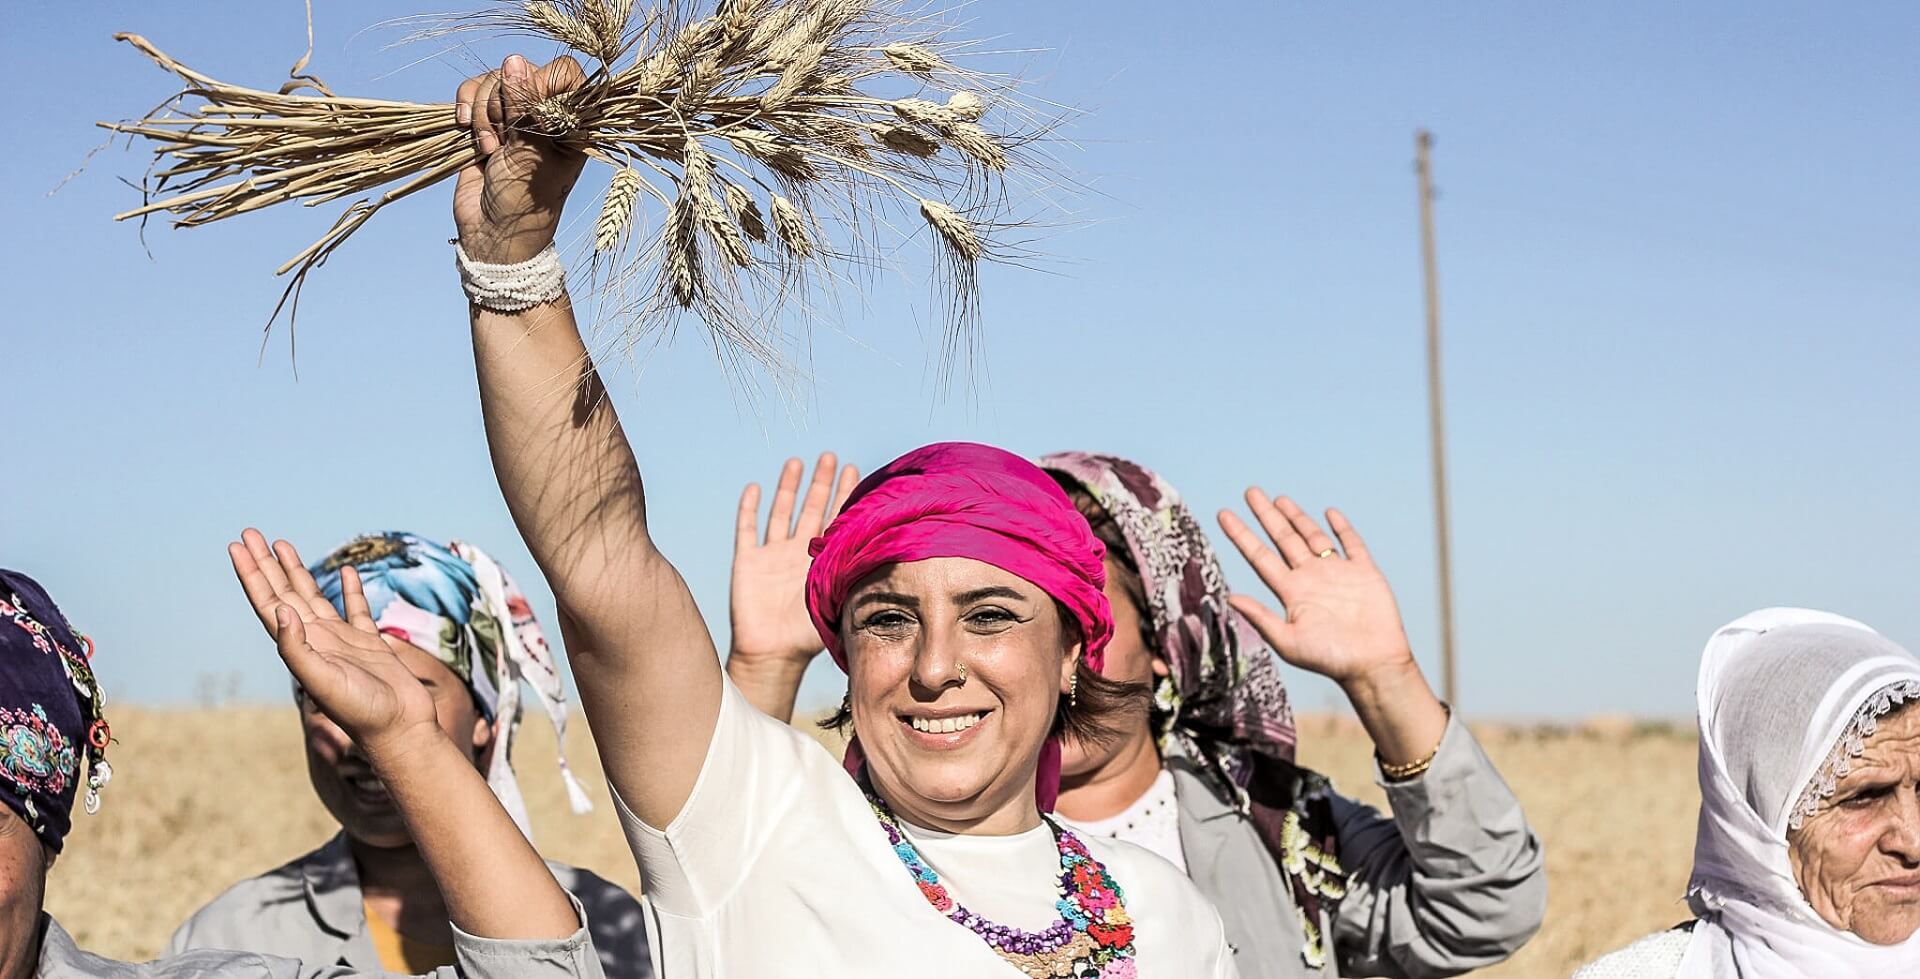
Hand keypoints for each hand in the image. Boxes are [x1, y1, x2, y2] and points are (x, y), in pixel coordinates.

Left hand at [229, 529, 439, 756]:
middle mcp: (316, 640)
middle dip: (266, 564)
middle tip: (250, 533)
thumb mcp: (322, 681)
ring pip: (313, 596)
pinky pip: (356, 609)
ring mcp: (342, 641)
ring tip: (282, 545)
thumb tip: (280, 609)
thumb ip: (298, 647)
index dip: (252, 575)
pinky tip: (345, 572)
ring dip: (296, 571)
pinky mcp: (369, 644)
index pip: (269, 603)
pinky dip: (349, 589)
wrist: (400, 729)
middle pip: (285, 593)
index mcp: (301, 646)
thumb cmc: (362, 712)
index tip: (238, 547)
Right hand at [453, 54, 589, 263]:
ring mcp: (515, 114)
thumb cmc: (525, 202)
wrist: (492, 233)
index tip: (528, 113)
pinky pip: (471, 91)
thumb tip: (514, 61)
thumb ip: (524, 106)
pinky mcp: (485, 119)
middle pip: (521, 70)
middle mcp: (547, 112)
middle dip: (504, 103)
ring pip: (492, 80)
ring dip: (484, 113)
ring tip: (491, 148)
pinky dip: (466, 109)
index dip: (540, 83)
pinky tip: (469, 134)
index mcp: (574, 121)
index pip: (564, 72)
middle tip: (507, 141)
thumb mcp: (530, 154)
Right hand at [729, 453, 859, 664]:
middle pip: (810, 509)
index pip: (835, 520)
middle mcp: (796, 553)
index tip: (855, 469)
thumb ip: (851, 579)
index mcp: (820, 561)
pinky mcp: (747, 562)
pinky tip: (754, 487)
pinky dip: (748, 508)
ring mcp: (771, 555)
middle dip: (821, 483)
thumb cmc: (807, 636)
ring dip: (788, 488)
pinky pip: (747, 529)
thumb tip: (888, 560)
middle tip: (831, 457)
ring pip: (780, 512)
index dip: (844, 496)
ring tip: (798, 462)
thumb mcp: (834, 600)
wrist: (773, 655)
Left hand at [1217, 493, 1415, 689]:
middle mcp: (1311, 578)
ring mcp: (1337, 573)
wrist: (1373, 664)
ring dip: (1297, 518)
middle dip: (1267, 515)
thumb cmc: (1330, 659)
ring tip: (1280, 499)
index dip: (1241, 535)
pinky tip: (1330, 513)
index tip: (1224, 514)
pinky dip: (1341, 527)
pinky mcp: (1364, 573)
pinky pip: (1351, 543)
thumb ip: (1260, 617)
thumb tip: (1229, 597)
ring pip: (1313, 537)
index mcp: (1291, 592)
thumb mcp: (1288, 641)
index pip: (1260, 556)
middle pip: (1283, 539)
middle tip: (1251, 491)